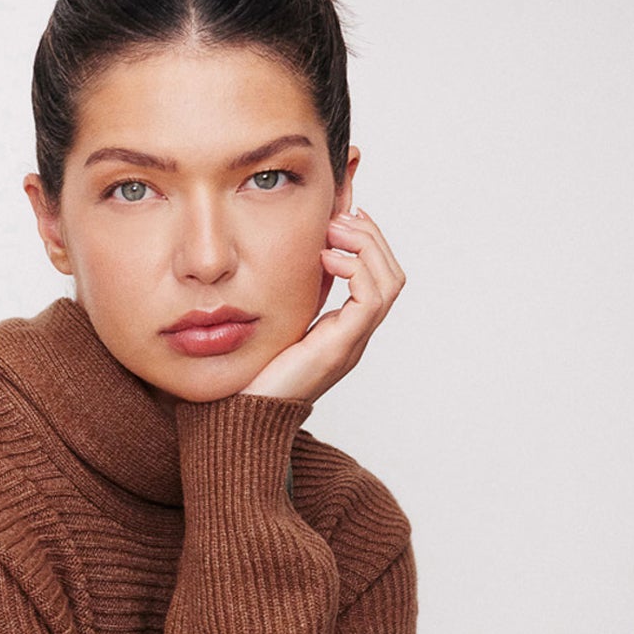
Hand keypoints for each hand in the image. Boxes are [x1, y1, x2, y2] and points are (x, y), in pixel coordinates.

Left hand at [241, 207, 404, 403]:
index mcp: (343, 329)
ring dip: (366, 247)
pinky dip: (356, 270)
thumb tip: (287, 257)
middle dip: (372, 238)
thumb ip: (287, 295)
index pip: (379, 278)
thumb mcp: (274, 322)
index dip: (369, 243)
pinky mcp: (338, 349)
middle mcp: (354, 336)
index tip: (345, 216)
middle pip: (392, 276)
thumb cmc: (250, 373)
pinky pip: (370, 301)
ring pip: (389, 283)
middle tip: (342, 216)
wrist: (242, 417)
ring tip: (335, 229)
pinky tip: (326, 257)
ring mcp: (351, 344)